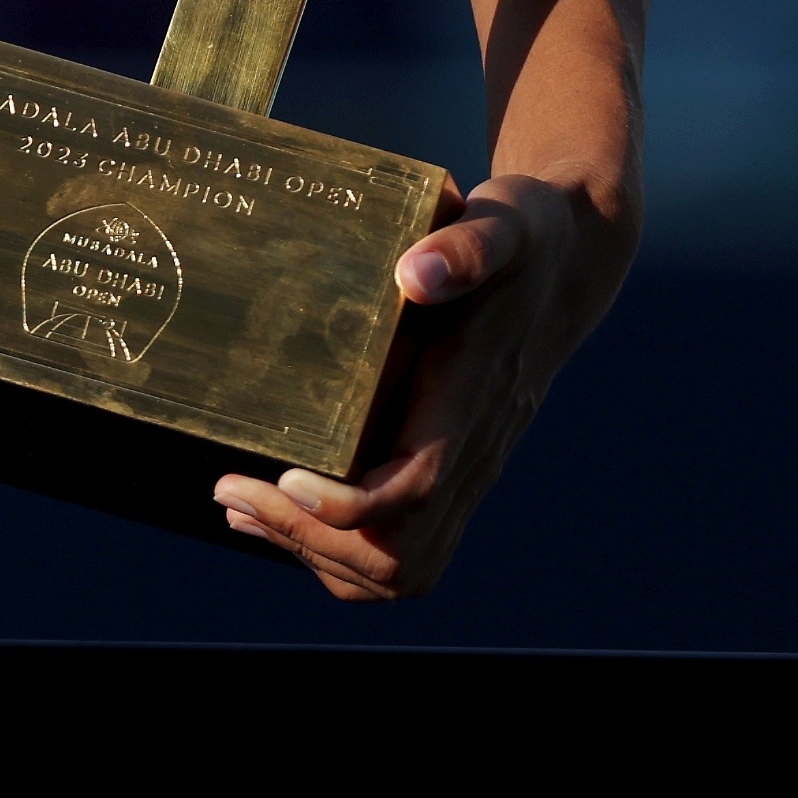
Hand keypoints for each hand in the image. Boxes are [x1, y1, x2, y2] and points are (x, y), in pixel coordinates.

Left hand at [211, 173, 614, 599]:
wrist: (565, 267)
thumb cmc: (523, 244)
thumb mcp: (499, 227)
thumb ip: (465, 246)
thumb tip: (416, 272)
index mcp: (469, 403)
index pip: (415, 489)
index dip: (349, 506)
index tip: (284, 475)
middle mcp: (471, 456)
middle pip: (401, 557)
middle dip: (311, 539)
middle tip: (231, 490)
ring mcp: (464, 474)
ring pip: (401, 570)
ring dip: (315, 553)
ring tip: (239, 507)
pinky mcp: (449, 475)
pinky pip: (403, 551)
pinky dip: (334, 549)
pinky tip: (275, 509)